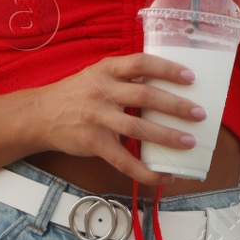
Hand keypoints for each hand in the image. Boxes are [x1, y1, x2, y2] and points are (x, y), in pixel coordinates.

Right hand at [30, 52, 208, 184]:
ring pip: (136, 127)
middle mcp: (102, 91)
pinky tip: (165, 176)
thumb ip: (126, 76)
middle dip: (175, 105)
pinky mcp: (93, 143)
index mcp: (106, 70)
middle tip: (199, 114)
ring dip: (166, 136)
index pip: (141, 63)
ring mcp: (97, 118)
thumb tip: (165, 79)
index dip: (167, 68)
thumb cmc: (77, 93)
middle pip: (144, 95)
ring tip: (189, 142)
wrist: (40, 114)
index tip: (191, 76)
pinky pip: (123, 160)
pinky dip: (146, 171)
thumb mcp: (98, 74)